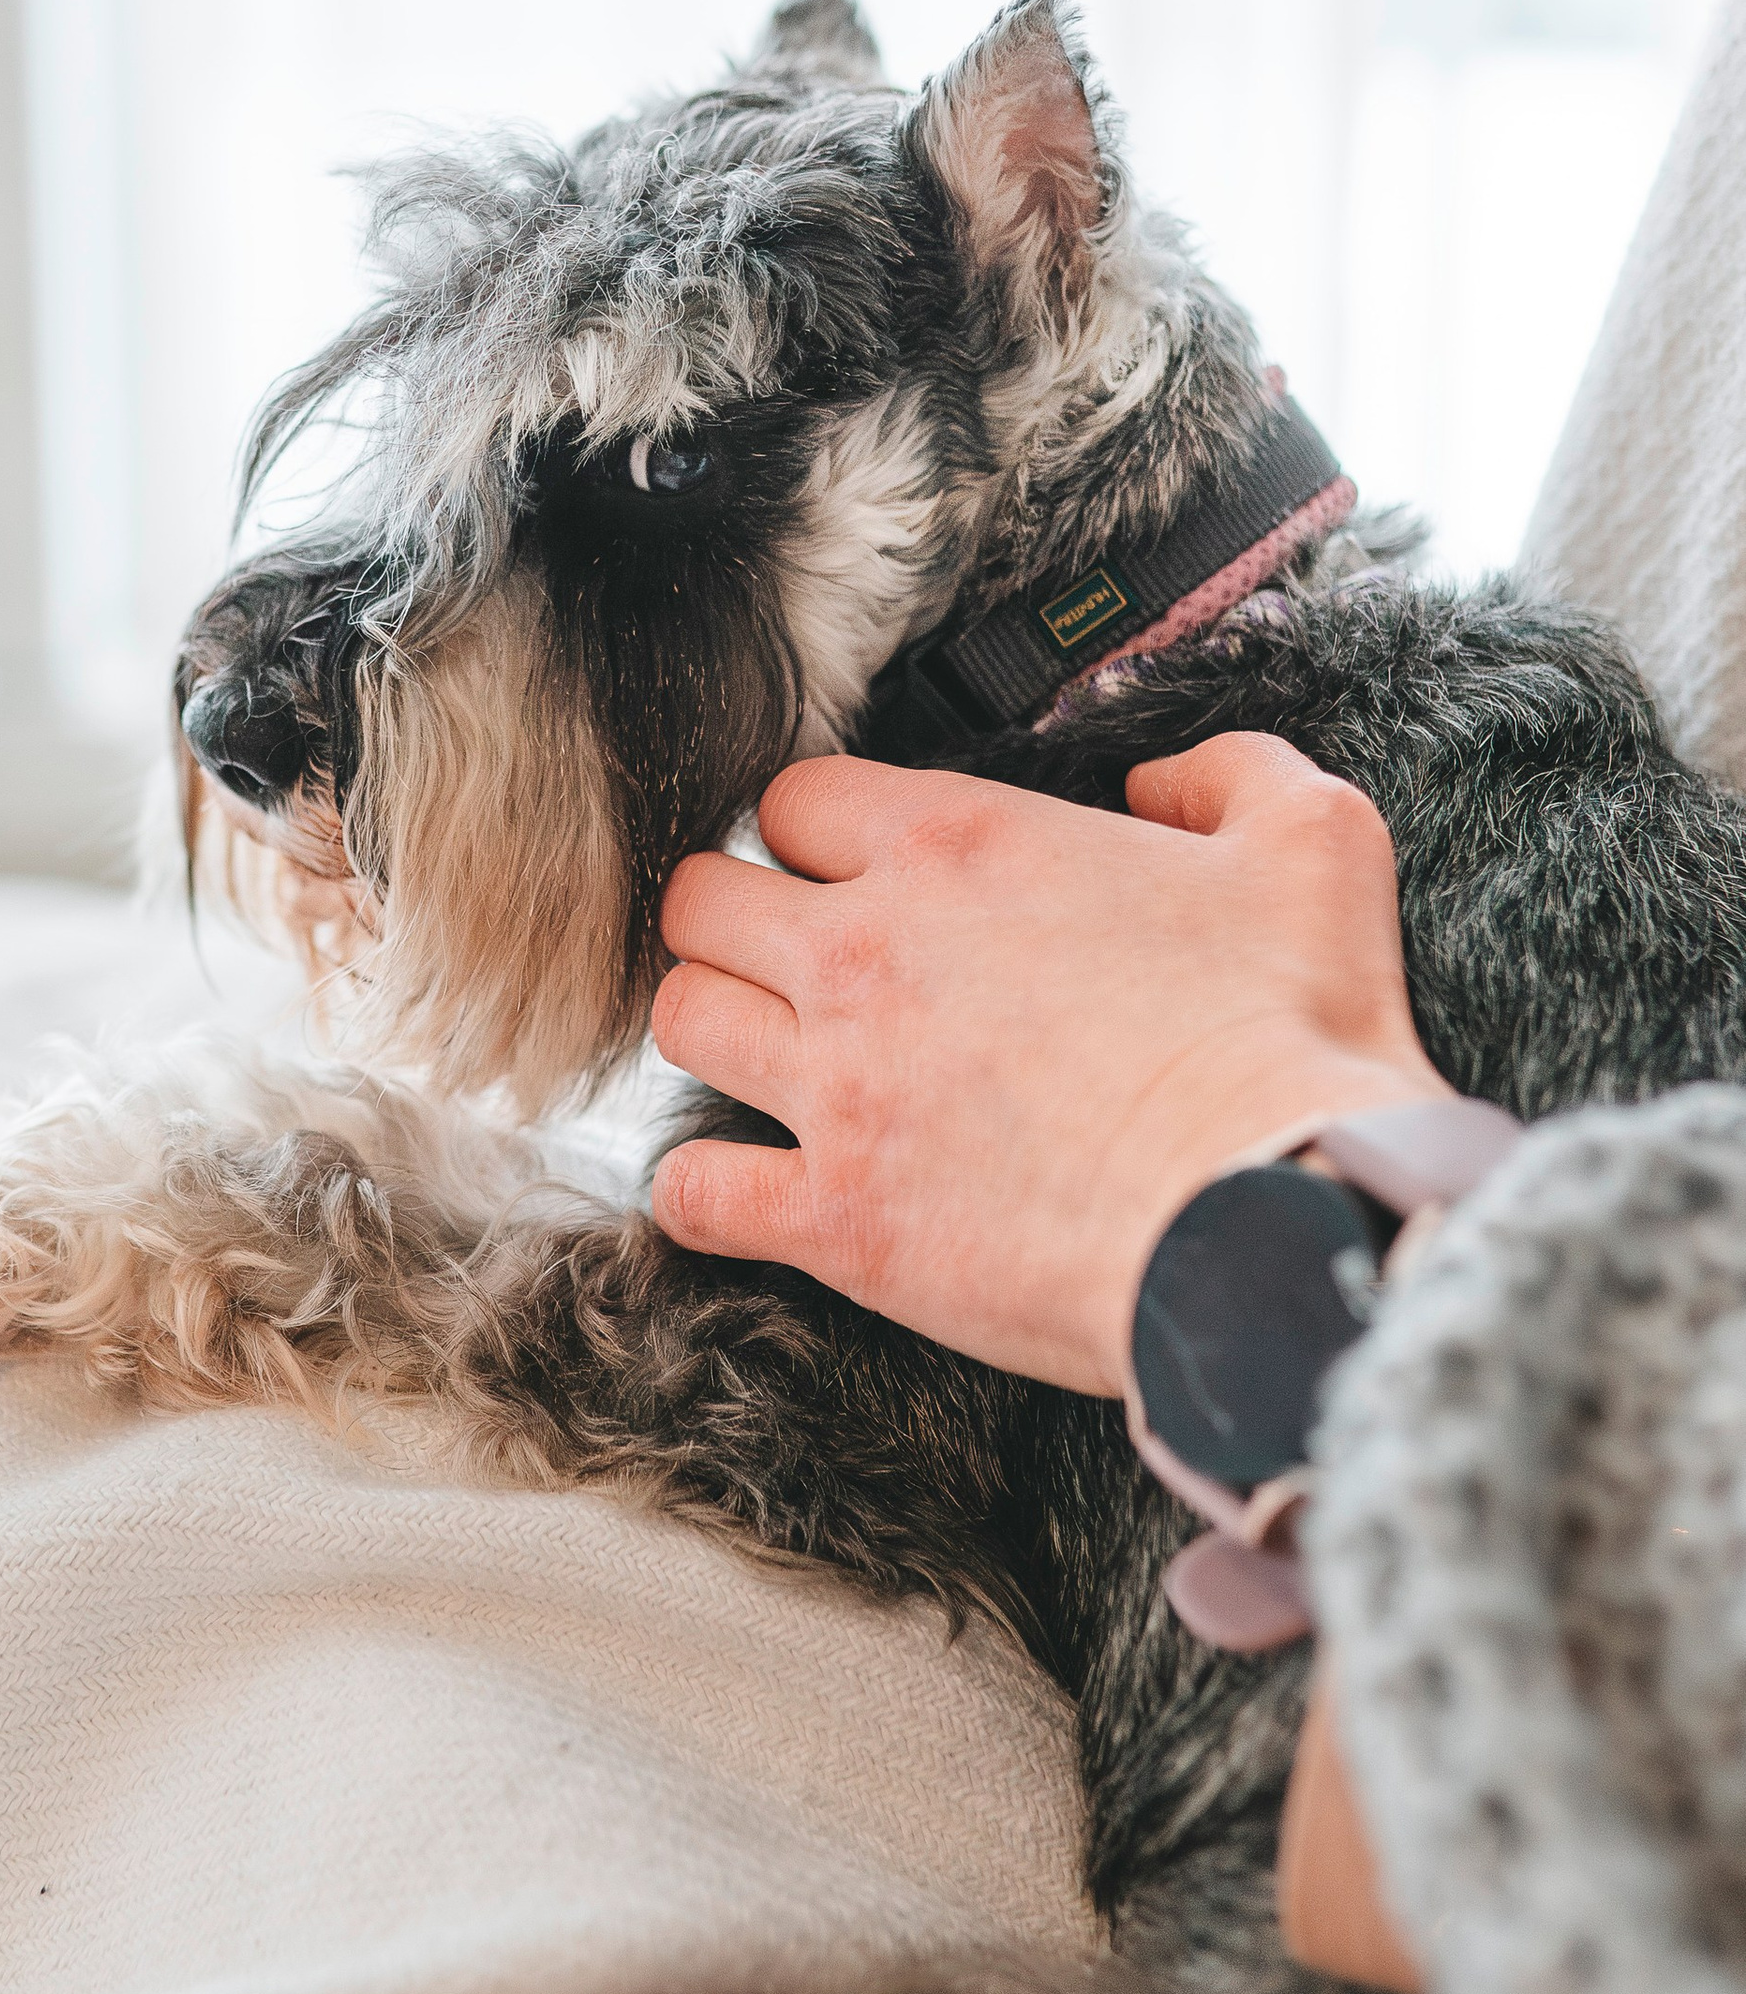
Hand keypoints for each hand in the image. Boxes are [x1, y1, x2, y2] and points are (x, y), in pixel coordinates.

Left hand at [649, 734, 1449, 1393]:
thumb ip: (1231, 774)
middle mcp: (866, 954)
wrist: (1274, 1219)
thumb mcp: (1313, 846)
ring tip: (769, 1059)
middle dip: (732, 919)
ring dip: (715, 1031)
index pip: (794, 798)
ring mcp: (838, 1089)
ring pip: (681, 1023)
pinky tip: (747, 1193)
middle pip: (701, 900)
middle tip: (786, 961)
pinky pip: (690, 1194)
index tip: (851, 871)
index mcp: (956, 848)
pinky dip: (700, 1194)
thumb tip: (1161, 781)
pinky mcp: (835, 1219)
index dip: (817, 831)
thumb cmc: (1294, 1040)